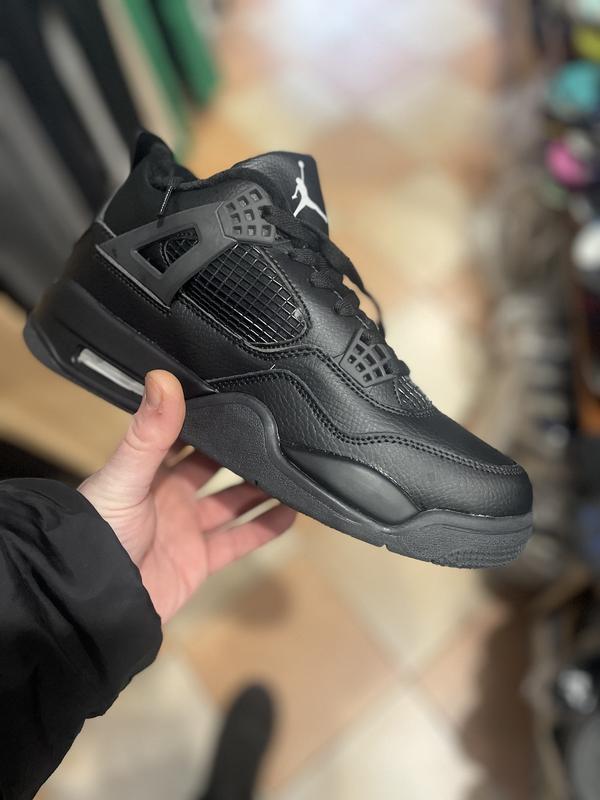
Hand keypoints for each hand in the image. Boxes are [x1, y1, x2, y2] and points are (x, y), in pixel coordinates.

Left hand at [79, 371, 295, 621]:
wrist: (97, 601)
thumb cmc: (102, 532)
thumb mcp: (126, 476)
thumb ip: (149, 432)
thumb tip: (163, 375)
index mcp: (149, 470)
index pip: (182, 436)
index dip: (207, 418)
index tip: (239, 396)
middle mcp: (169, 495)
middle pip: (212, 467)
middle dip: (239, 451)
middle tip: (276, 429)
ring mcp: (187, 528)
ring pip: (231, 502)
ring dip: (259, 488)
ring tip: (293, 468)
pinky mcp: (200, 560)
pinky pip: (239, 540)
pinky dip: (265, 528)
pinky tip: (291, 512)